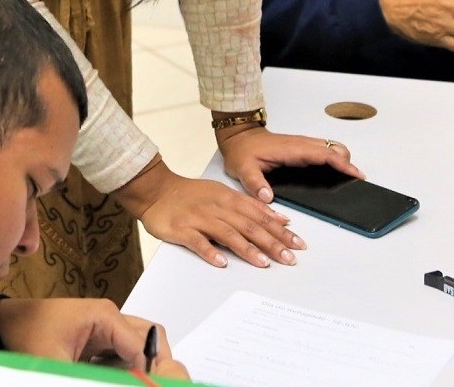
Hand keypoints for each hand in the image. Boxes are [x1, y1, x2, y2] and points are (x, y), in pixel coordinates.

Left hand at [0, 299, 190, 377]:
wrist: (4, 324)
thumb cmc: (26, 334)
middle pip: (152, 339)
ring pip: (141, 347)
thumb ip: (86, 378)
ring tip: (130, 381)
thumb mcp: (53, 363)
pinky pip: (125, 354)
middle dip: (154, 365)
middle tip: (145, 384)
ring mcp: (107, 328)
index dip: (148, 373)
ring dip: (139, 368)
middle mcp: (111, 318)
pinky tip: (115, 379)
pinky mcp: (100, 340)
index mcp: (105, 316)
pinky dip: (127, 370)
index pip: (143, 346)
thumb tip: (105, 382)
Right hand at [116, 159, 300, 267]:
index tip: (297, 243)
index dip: (280, 230)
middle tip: (289, 258)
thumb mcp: (222, 193)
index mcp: (228, 198)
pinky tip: (222, 262)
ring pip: (228, 234)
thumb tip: (278, 218)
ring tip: (263, 263)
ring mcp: (199, 219)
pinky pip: (198, 242)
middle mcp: (217, 208)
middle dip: (271, 242)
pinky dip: (210, 251)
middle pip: (249, 226)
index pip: (260, 216)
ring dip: (247, 249)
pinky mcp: (182, 229)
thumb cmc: (190, 194)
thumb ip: (249, 205)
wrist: (156, 190)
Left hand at [216, 123, 362, 203]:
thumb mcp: (243, 168)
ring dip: (343, 160)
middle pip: (334, 149)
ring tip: (350, 178)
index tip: (355, 174)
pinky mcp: (301, 149)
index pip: (324, 154)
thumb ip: (255, 183)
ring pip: (331, 148)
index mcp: (292, 150)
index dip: (342, 163)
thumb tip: (267, 197)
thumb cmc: (242, 151)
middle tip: (355, 180)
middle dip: (348, 163)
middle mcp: (301, 145)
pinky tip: (336, 172)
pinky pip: (324, 151)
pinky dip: (335, 159)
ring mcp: (302, 146)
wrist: (238, 137)